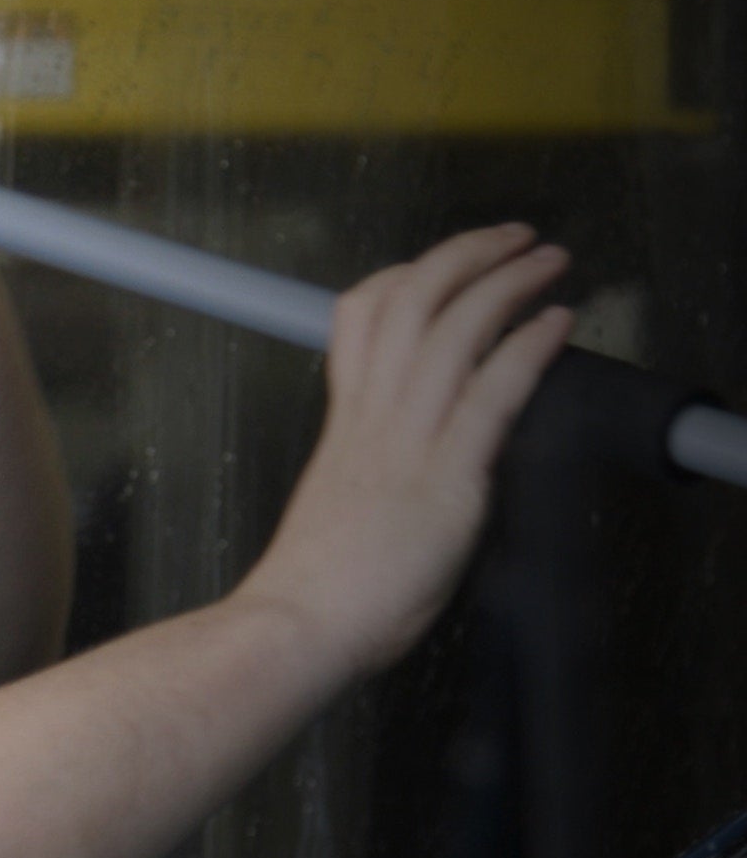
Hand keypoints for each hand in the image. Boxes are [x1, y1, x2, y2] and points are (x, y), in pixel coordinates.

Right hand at [234, 224, 575, 675]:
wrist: (300, 621)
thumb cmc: (317, 585)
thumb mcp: (338, 505)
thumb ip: (373, 472)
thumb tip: (408, 473)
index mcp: (346, 423)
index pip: (359, 317)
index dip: (400, 275)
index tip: (433, 265)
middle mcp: (373, 418)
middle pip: (410, 301)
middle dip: (466, 254)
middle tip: (512, 236)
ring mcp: (407, 441)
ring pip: (453, 330)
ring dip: (507, 282)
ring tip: (547, 259)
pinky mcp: (446, 477)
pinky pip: (492, 393)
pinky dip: (529, 347)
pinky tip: (557, 322)